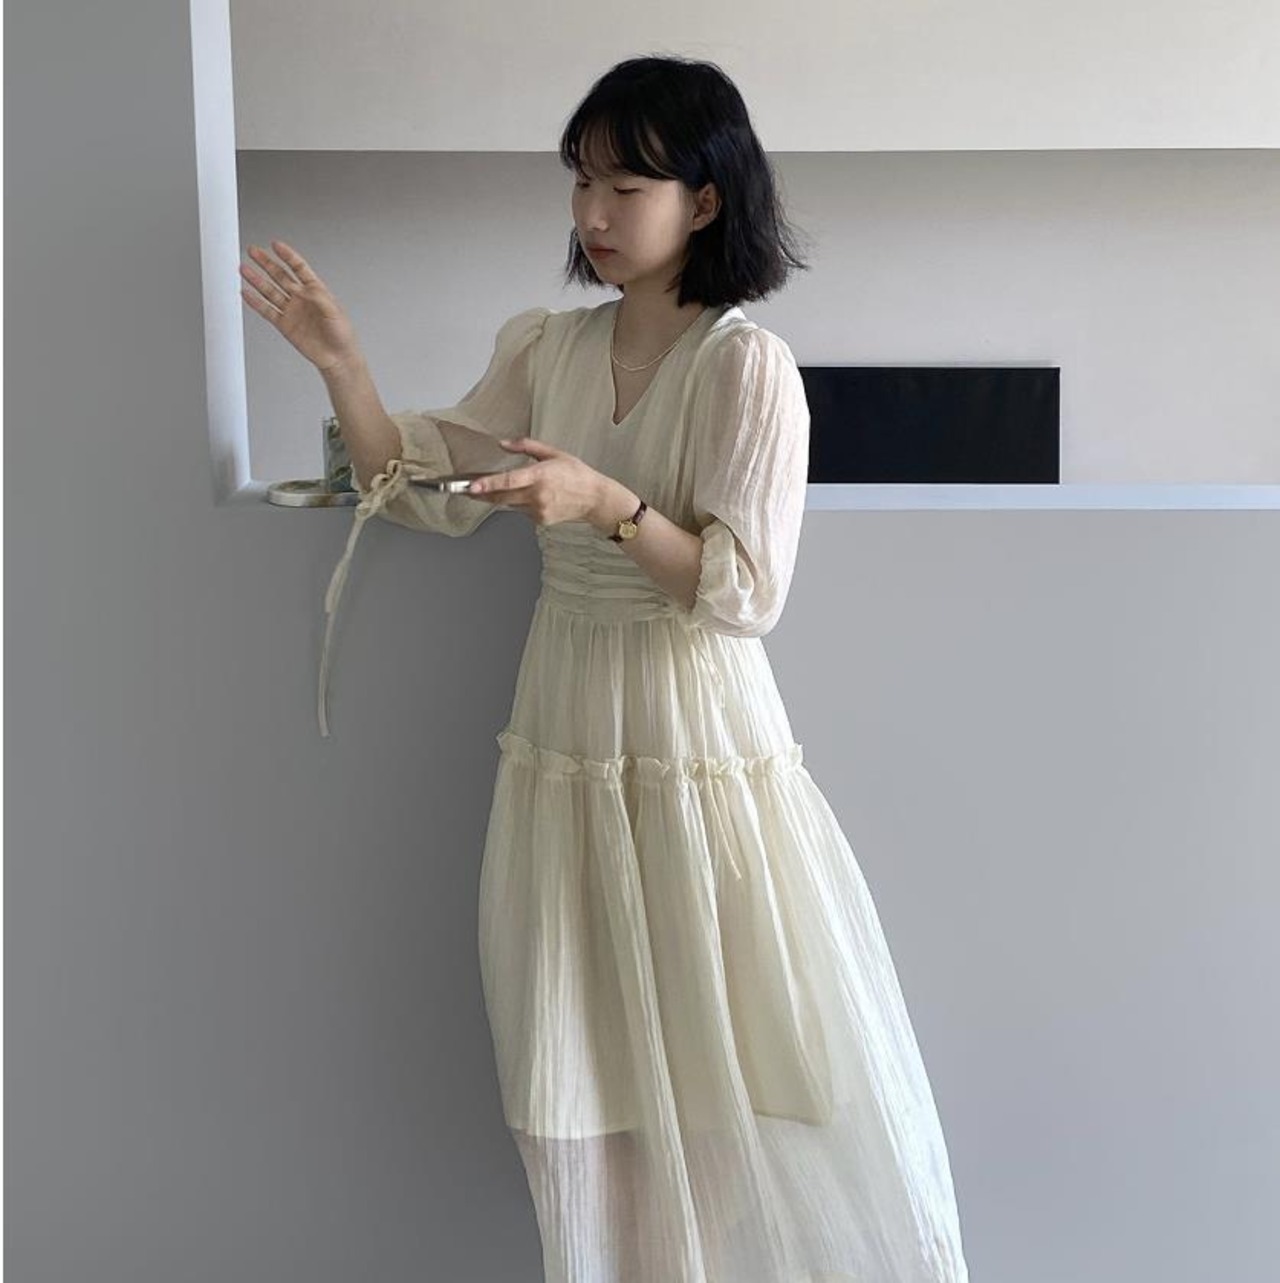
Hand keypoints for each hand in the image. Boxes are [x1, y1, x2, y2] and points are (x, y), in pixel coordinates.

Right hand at [239, 239, 363, 373]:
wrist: (338, 358)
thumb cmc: (342, 335)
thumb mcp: (334, 311)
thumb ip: (318, 297)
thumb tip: (303, 288)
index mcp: (316, 291)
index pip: (298, 268)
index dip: (287, 256)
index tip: (275, 245)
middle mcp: (301, 299)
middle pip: (280, 276)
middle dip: (266, 263)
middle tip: (253, 251)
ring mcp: (291, 311)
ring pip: (270, 291)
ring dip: (256, 280)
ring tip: (244, 269)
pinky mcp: (284, 325)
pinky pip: (267, 311)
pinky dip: (255, 302)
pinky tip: (246, 293)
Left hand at [467, 439, 623, 529]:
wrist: (595, 499)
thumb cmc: (576, 474)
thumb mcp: (553, 453)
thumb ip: (526, 446)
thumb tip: (503, 444)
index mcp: (540, 475)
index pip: (508, 481)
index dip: (488, 484)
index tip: (471, 486)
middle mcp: (538, 495)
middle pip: (501, 497)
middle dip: (481, 494)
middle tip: (465, 489)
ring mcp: (539, 510)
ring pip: (510, 504)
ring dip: (501, 497)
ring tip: (496, 489)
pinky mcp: (540, 520)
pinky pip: (522, 511)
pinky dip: (519, 503)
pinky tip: (532, 496)